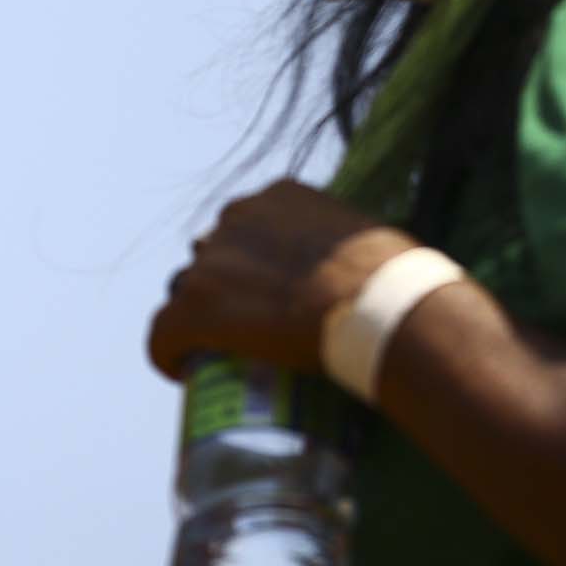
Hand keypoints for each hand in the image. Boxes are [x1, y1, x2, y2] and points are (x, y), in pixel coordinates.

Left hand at [147, 179, 416, 380]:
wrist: (389, 311)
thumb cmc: (402, 283)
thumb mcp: (374, 240)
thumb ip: (356, 245)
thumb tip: (385, 273)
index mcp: (278, 196)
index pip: (243, 227)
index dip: (246, 265)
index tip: (262, 296)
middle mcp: (237, 218)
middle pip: (210, 256)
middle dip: (222, 289)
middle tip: (247, 329)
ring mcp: (213, 262)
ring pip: (187, 292)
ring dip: (198, 319)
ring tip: (218, 352)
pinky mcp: (197, 307)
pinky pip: (162, 332)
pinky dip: (168, 352)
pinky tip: (179, 370)